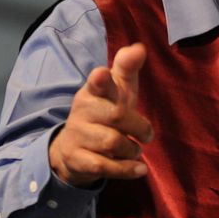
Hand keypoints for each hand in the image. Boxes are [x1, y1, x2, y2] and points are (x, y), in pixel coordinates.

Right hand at [49, 43, 152, 186]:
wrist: (72, 148)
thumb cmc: (104, 113)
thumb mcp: (117, 91)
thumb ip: (127, 69)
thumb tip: (139, 47)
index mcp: (93, 90)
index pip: (98, 82)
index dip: (101, 79)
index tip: (101, 74)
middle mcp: (83, 110)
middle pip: (117, 115)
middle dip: (138, 127)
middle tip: (146, 135)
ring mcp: (77, 135)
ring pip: (113, 142)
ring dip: (132, 149)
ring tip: (134, 149)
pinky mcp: (77, 159)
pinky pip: (105, 166)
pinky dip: (127, 169)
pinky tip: (140, 169)